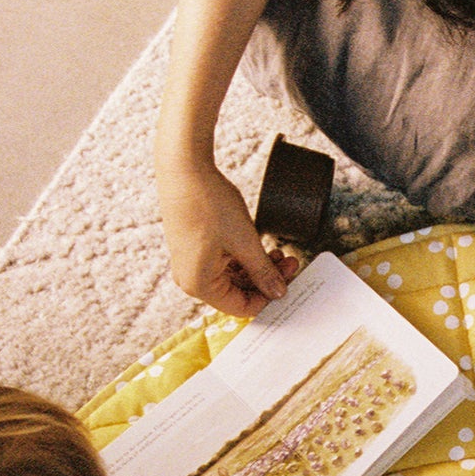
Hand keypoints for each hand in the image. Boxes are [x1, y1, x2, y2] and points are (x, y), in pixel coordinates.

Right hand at [159, 162, 298, 316]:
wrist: (183, 168)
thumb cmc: (208, 203)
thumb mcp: (245, 241)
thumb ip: (263, 272)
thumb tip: (277, 292)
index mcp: (199, 284)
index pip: (241, 307)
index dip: (267, 298)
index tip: (288, 285)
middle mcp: (190, 279)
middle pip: (237, 292)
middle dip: (266, 279)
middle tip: (290, 263)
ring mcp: (190, 263)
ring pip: (233, 276)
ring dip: (258, 267)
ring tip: (280, 252)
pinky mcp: (193, 248)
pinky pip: (223, 263)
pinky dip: (244, 258)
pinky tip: (262, 247)